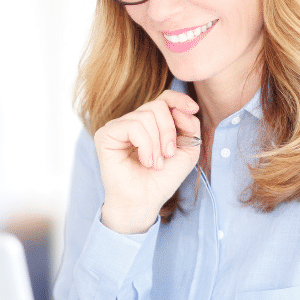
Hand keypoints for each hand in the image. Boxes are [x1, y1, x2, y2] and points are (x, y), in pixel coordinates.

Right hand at [93, 90, 200, 233]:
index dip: (179, 99)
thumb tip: (182, 109)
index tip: (193, 109)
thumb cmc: (162, 179)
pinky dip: (145, 145)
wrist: (145, 201)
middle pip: (158, 105)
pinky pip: (133, 126)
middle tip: (169, 154)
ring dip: (157, 143)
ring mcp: (118, 126)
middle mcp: (133, 120)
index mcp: (151, 122)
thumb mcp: (187, 151)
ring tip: (155, 163)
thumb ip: (191, 126)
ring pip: (146, 116)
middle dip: (169, 130)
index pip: (164, 98)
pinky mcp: (106, 134)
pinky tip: (145, 161)